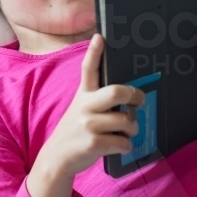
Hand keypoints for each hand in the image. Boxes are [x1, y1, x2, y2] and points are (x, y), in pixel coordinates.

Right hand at [42, 34, 143, 178]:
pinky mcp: (94, 143)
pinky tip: (117, 146)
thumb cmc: (77, 131)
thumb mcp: (81, 109)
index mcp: (83, 95)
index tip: (100, 37)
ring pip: (126, 121)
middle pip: (117, 92)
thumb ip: (99, 99)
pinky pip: (124, 142)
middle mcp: (85, 106)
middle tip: (139, 100)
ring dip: (133, 129)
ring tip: (126, 131)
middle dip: (134, 96)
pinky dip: (126, 146)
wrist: (56, 158)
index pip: (88, 69)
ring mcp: (89, 124)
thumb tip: (128, 95)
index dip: (94, 52)